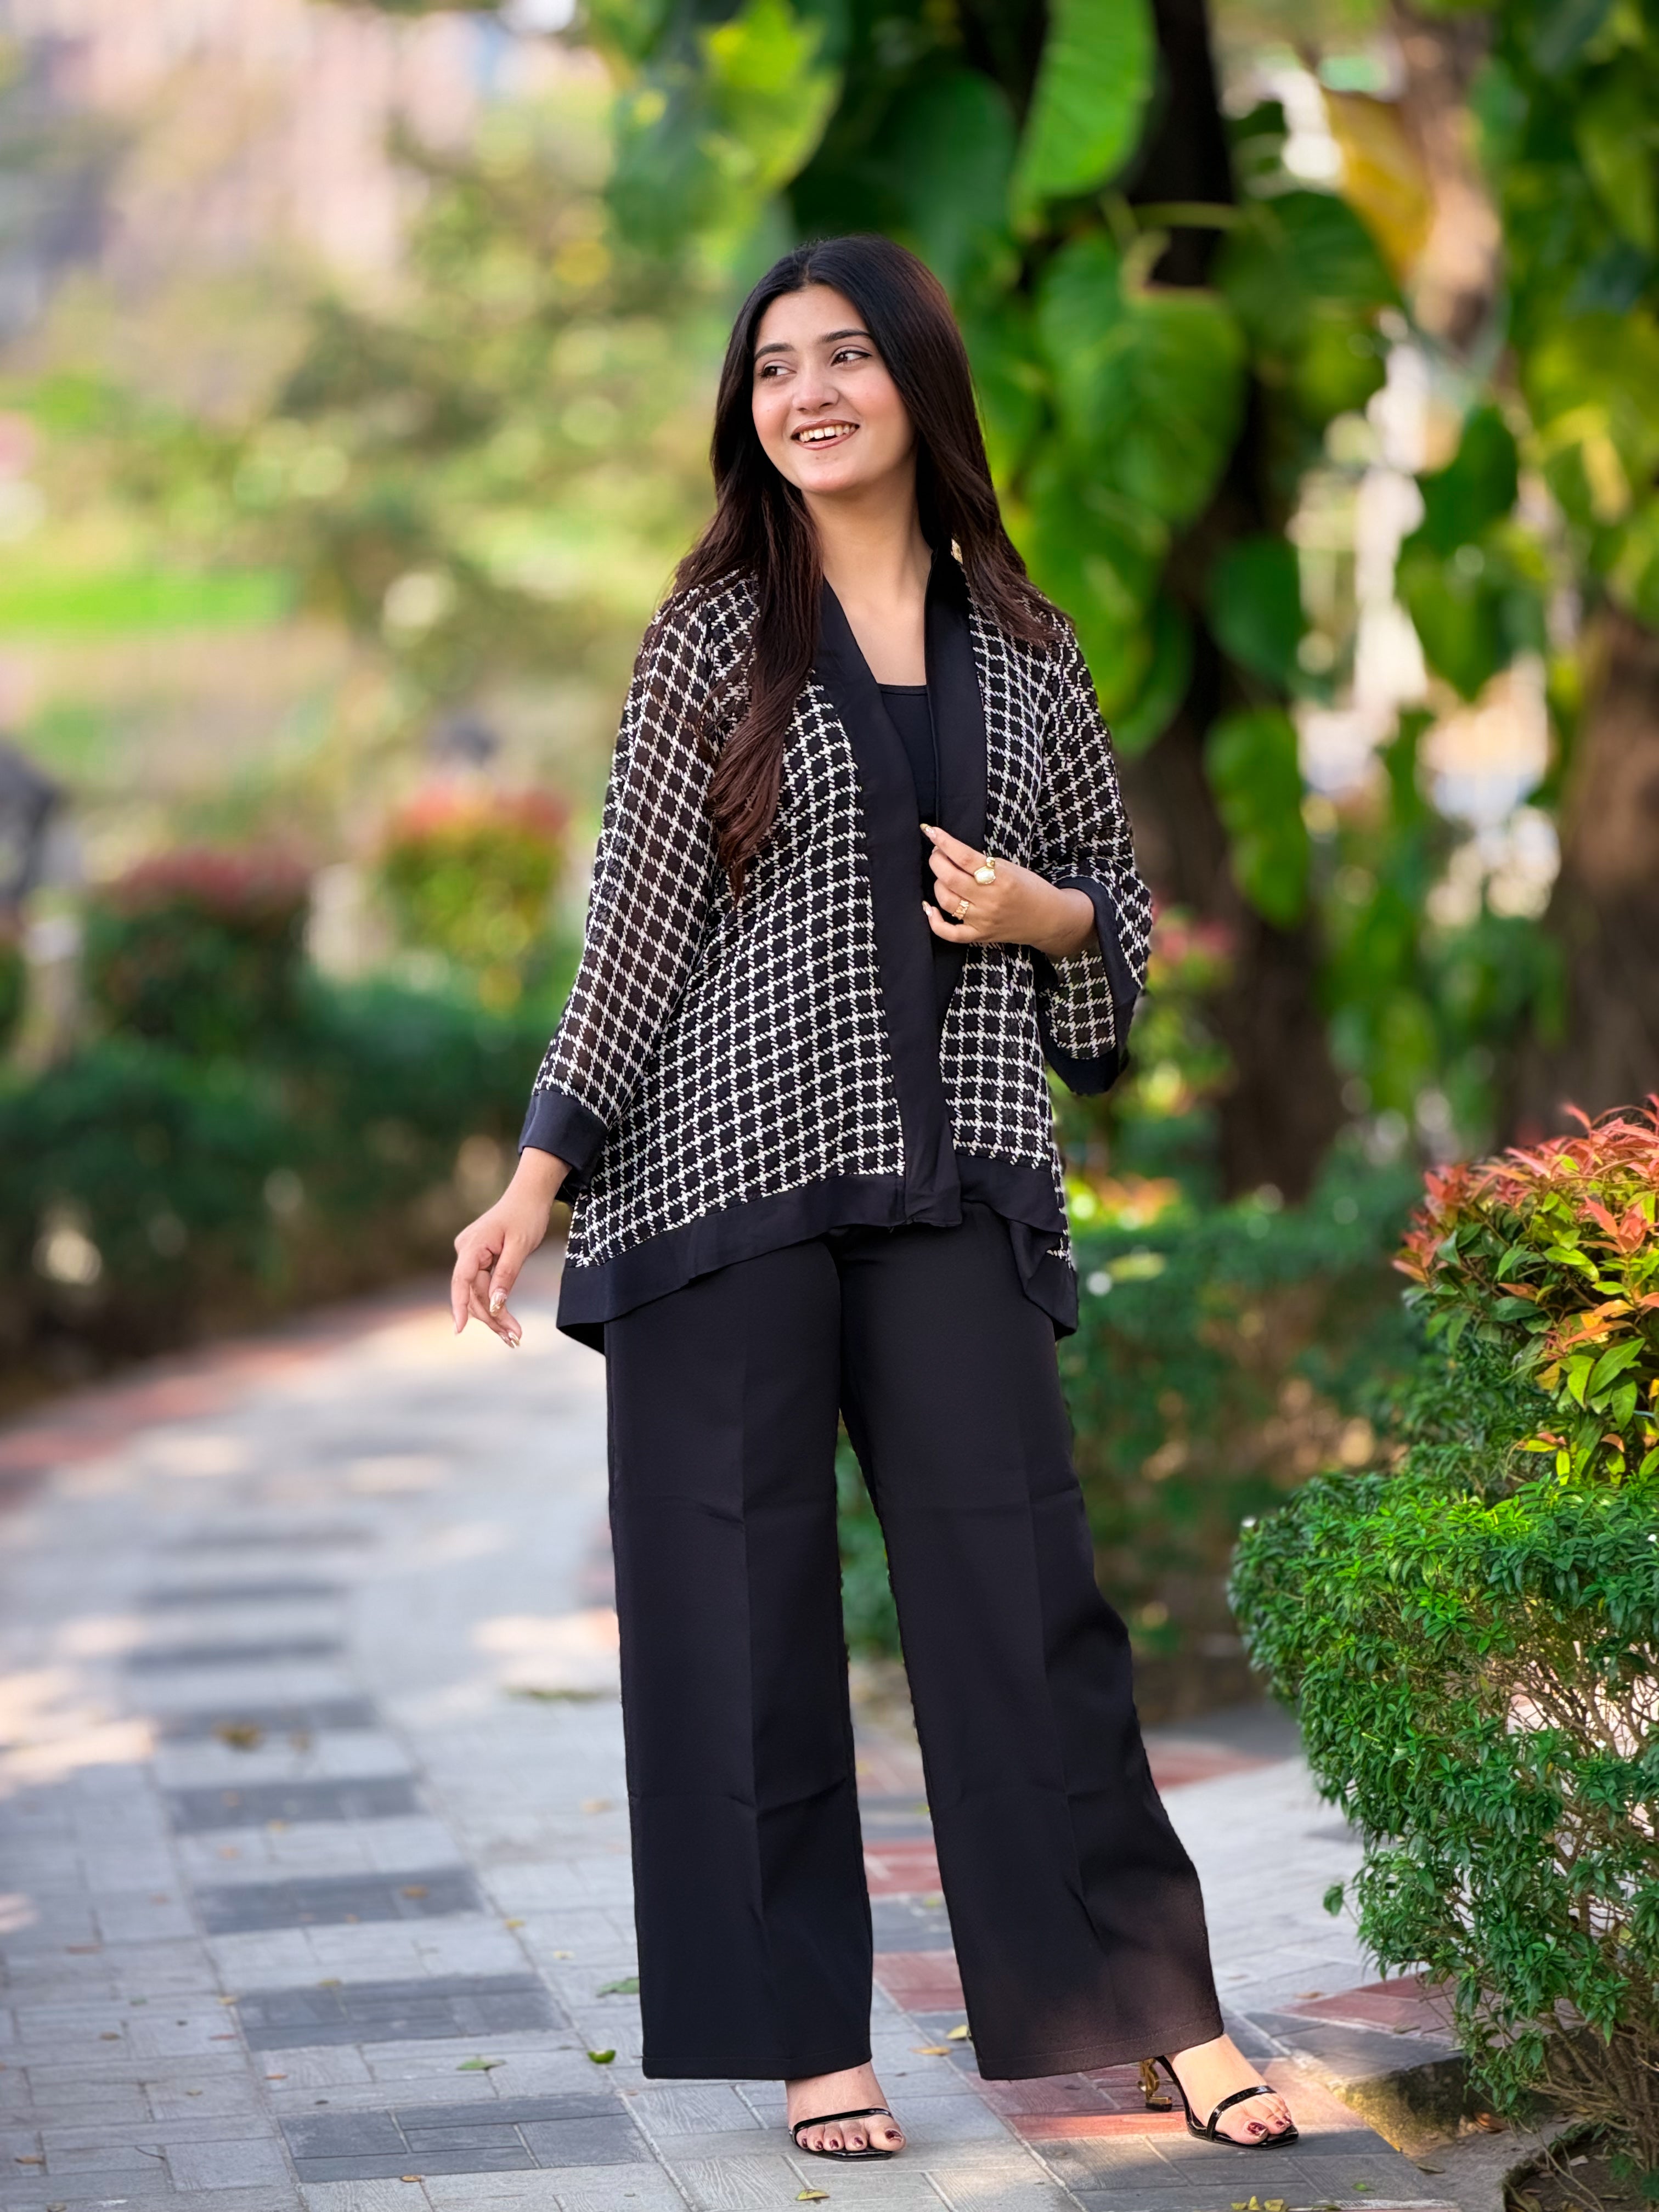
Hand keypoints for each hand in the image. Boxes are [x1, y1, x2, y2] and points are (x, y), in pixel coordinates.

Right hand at [450, 1146, 567, 1346]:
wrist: (530, 1195)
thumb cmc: (527, 1215)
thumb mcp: (521, 1246)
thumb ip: (507, 1275)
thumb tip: (496, 1304)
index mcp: (472, 1245)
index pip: (461, 1280)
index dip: (459, 1306)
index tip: (459, 1330)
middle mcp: (466, 1250)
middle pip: (472, 1292)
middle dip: (491, 1317)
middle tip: (514, 1338)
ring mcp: (471, 1254)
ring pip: (478, 1292)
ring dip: (494, 1314)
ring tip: (513, 1335)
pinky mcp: (479, 1258)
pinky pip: (483, 1284)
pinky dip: (494, 1301)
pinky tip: (506, 1320)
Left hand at [921, 824, 1095, 958]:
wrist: (1049, 919)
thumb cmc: (1031, 888)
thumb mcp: (1011, 867)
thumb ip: (984, 863)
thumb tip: (952, 852)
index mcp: (1001, 877)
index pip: (964, 857)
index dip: (944, 842)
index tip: (931, 831)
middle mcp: (990, 899)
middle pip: (950, 878)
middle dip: (936, 860)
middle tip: (937, 853)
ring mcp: (983, 919)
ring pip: (946, 900)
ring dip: (937, 883)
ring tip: (941, 875)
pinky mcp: (980, 935)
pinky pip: (950, 933)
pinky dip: (935, 921)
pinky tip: (929, 907)